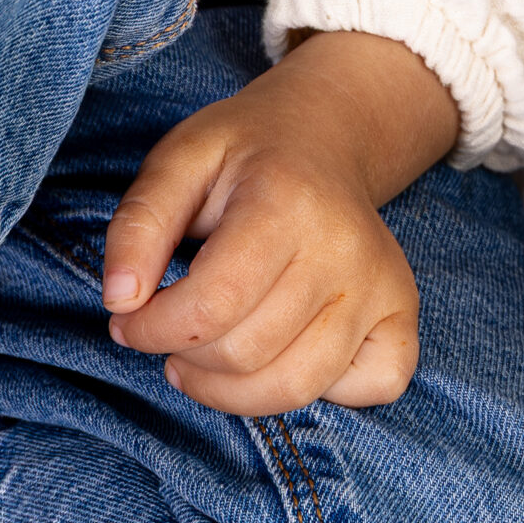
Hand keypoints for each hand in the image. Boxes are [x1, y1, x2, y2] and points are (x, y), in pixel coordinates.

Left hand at [102, 30, 459, 414]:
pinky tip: (287, 350)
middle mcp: (346, 244)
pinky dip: (323, 391)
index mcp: (287, 199)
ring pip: (298, 386)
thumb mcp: (179, 159)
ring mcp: (382, 281)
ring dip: (234, 389)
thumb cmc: (245, 153)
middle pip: (246, 354)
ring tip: (210, 353)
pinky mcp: (403, 310)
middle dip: (186, 356)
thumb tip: (120, 301)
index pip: (211, 306)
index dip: (153, 329)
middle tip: (171, 328)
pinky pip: (372, 389)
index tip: (131, 317)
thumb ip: (139, 225)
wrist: (325, 132)